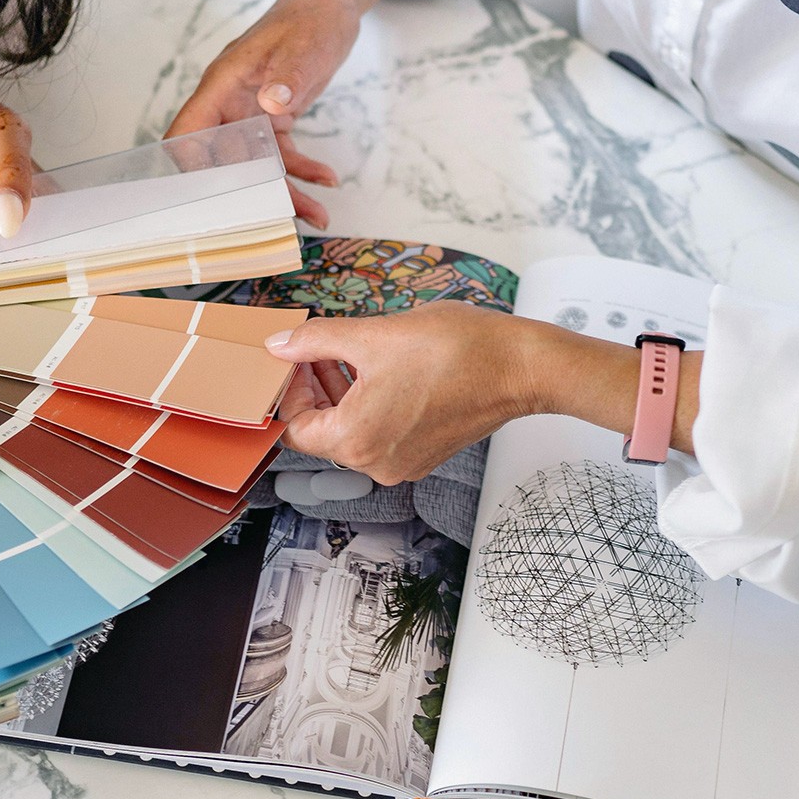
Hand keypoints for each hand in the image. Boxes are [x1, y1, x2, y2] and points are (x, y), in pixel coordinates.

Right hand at [165, 0, 358, 228]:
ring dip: (285, 191)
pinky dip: (303, 170)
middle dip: (251, 194)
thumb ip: (286, 77)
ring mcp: (250, 113)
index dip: (192, 169)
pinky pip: (282, 155)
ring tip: (317, 216)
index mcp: (222, 85)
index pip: (187, 134)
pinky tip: (326, 180)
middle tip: (277, 219)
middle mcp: (230, 104)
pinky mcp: (273, 119)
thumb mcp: (302, 47)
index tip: (215, 199)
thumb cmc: (310, 18)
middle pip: (225, 161)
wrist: (330, 5)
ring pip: (257, 165)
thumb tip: (270, 103)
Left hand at [264, 304, 644, 483]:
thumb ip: (316, 341)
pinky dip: (369, 405)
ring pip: (351, 433)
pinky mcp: (424, 455)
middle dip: (313, 389)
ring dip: (341, 394)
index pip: (295, 428)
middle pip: (322, 432)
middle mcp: (375, 464)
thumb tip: (278, 346)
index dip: (287, 391)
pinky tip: (377, 369)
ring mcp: (402, 464)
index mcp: (355, 440)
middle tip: (315, 349)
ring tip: (345, 352)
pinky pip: (380, 435)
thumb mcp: (371, 334)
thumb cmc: (453, 350)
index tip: (293, 358)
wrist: (520, 367)